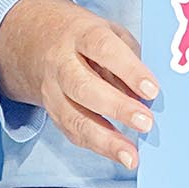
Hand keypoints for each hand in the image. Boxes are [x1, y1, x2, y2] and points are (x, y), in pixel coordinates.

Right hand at [0, 0, 156, 168]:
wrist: (36, 41)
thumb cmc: (84, 38)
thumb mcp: (109, 32)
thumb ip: (129, 58)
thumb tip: (148, 94)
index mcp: (80, 34)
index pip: (103, 49)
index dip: (128, 69)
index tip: (152, 89)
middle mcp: (61, 63)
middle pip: (84, 87)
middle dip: (116, 107)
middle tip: (146, 122)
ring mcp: (52, 90)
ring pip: (74, 118)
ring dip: (105, 140)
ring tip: (131, 155)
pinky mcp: (52, 112)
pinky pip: (73, 132)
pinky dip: (98, 146)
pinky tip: (119, 155)